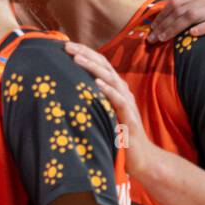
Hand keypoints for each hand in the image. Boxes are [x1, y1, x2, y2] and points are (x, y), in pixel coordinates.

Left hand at [64, 41, 154, 176]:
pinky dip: (109, 91)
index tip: (64, 45)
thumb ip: (89, 100)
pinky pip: (120, 101)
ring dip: (93, 68)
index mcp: (114, 88)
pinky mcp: (130, 119)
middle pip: (104, 66)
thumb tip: (65, 90)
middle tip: (66, 46)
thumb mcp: (99, 113)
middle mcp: (121, 92)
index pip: (99, 64)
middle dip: (85, 54)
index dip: (84, 53)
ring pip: (110, 79)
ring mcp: (127, 104)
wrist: (140, 159)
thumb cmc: (116, 135)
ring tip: (77, 59)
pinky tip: (97, 84)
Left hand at [149, 0, 204, 52]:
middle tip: (153, 39)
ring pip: (192, 15)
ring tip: (164, 39)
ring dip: (175, 28)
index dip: (160, 15)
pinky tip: (192, 35)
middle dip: (164, 24)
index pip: (174, 1)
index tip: (150, 29)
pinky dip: (202, 27)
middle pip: (180, 8)